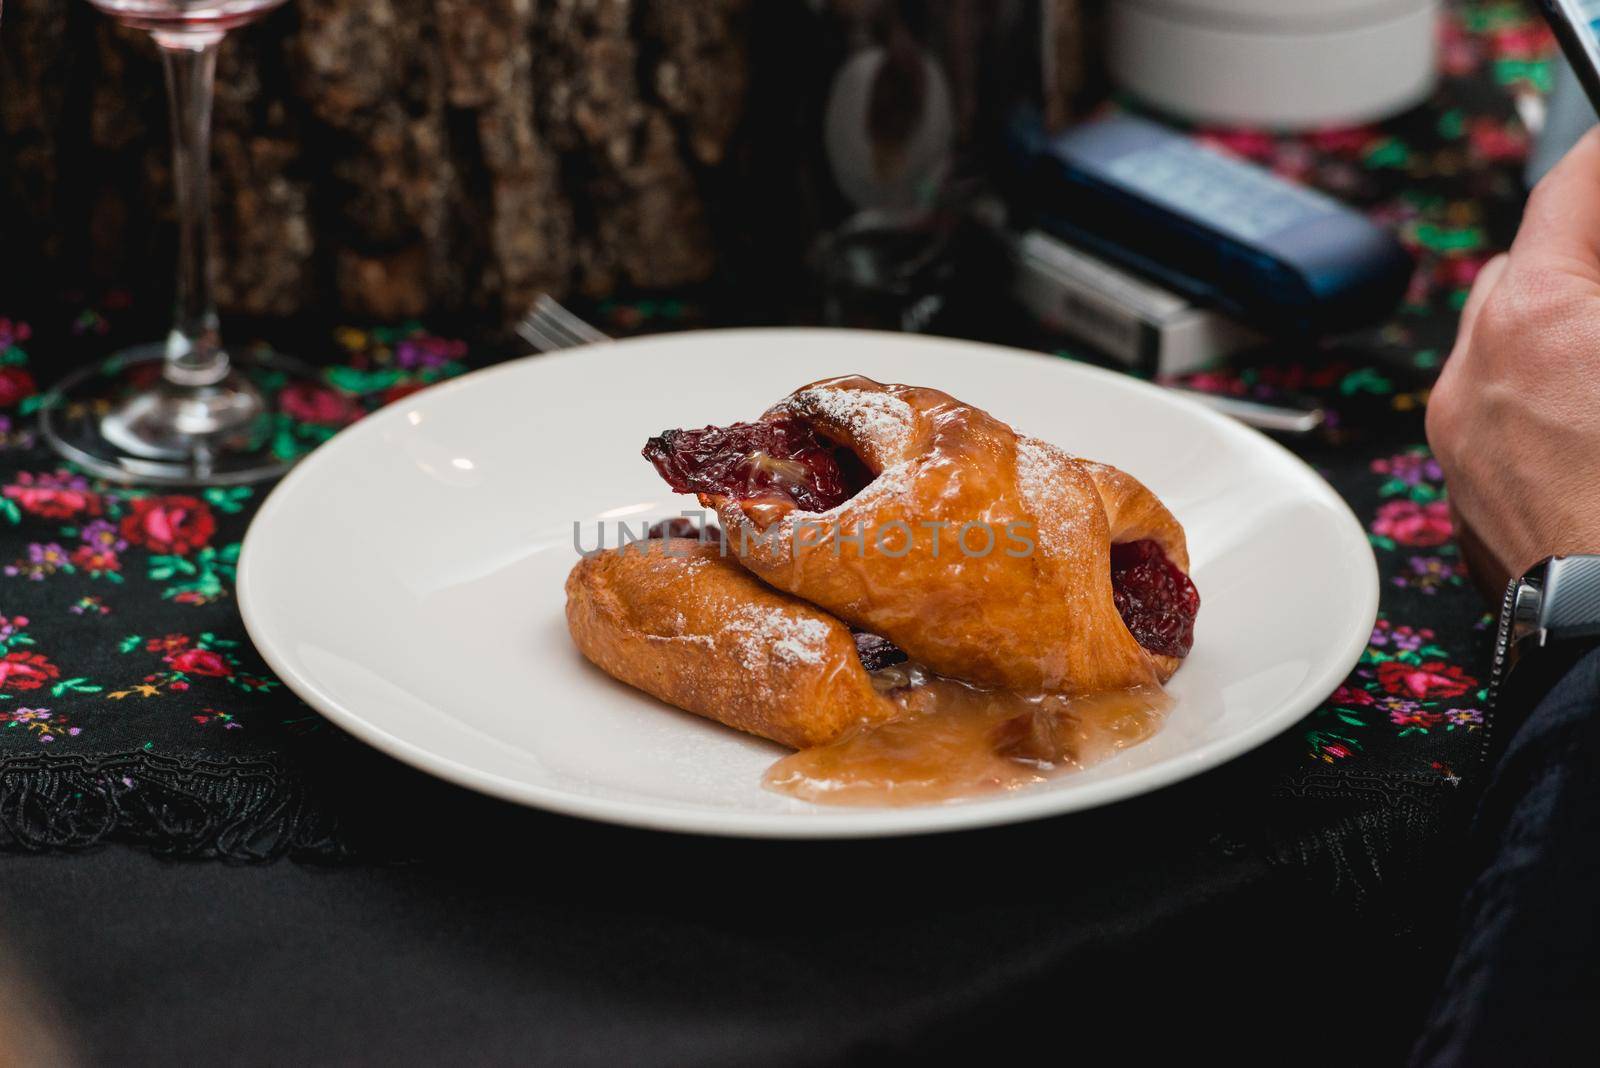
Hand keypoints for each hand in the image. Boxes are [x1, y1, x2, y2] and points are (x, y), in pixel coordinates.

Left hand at [1426, 128, 1599, 594]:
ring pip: (1497, 340)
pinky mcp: (1465, 489)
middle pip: (1519, 267)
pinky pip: (1491, 408)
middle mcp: (1475, 372)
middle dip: (1577, 256)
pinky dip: (1533, 393)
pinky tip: (1588, 415)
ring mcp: (1460, 436)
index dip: (1598, 162)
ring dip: (1551, 325)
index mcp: (1538, 320)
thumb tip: (1598, 266)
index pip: (1568, 193)